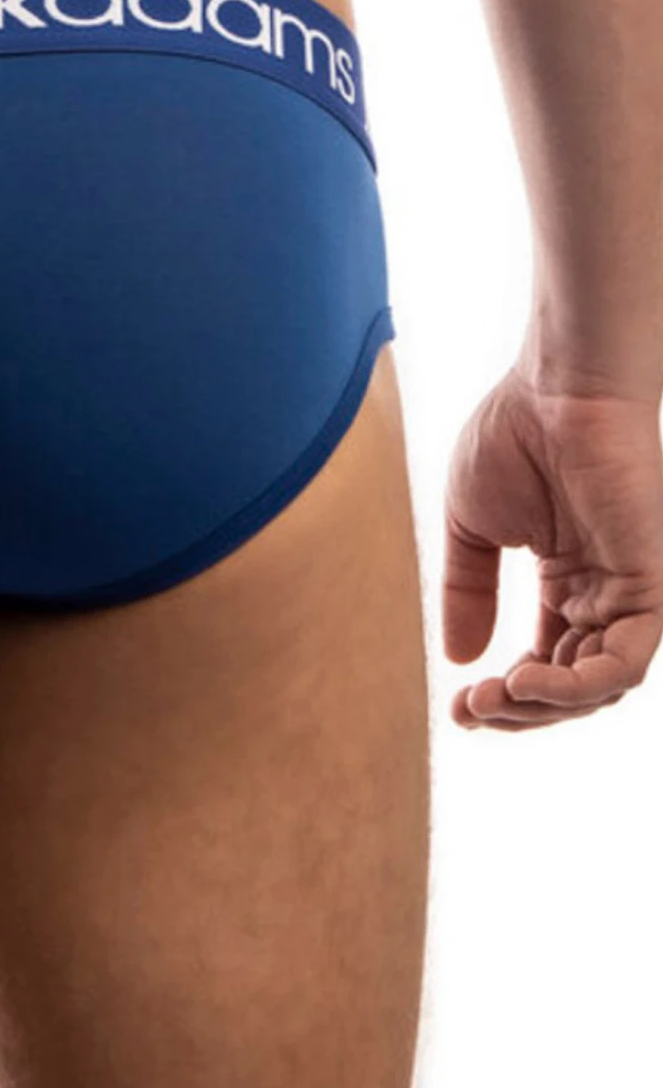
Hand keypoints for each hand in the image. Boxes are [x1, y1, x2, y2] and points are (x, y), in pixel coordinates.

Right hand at [443, 362, 662, 729]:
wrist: (554, 389)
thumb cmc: (514, 437)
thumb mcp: (471, 528)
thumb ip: (468, 592)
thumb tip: (458, 659)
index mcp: (568, 582)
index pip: (548, 664)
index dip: (505, 695)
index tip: (457, 708)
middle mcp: (605, 595)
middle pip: (573, 686)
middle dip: (519, 710)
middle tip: (469, 711)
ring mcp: (631, 593)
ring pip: (602, 687)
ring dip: (544, 707)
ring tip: (492, 699)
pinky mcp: (651, 586)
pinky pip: (626, 662)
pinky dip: (578, 686)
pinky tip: (525, 681)